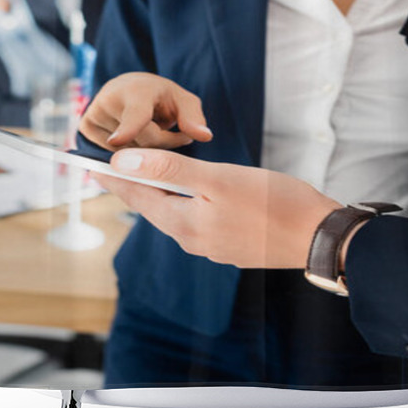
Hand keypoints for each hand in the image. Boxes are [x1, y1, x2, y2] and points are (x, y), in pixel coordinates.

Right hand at [78, 72, 212, 150]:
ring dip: (144, 149)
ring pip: (127, 152)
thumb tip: (205, 136)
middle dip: (163, 143)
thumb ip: (194, 117)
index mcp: (137, 91)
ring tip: (148, 128)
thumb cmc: (161, 97)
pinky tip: (131, 135)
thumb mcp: (183, 101)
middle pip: (142, 143)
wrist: (130, 88)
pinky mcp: (84, 128)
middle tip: (172, 131)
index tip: (117, 140)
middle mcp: (109, 100)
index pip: (135, 114)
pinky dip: (126, 150)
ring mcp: (93, 114)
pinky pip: (111, 154)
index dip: (128, 128)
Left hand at [92, 149, 342, 268]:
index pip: (138, 196)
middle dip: (137, 186)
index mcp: (184, 224)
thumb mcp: (218, 179)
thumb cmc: (272, 203)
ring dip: (166, 194)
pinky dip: (192, 202)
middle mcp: (194, 240)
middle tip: (117, 168)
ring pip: (180, 215)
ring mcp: (216, 246)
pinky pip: (202, 221)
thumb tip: (124, 162)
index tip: (90, 165)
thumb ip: (170, 171)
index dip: (114, 177)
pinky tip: (199, 193)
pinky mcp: (235, 245)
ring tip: (153, 177)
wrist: (318, 235)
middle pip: (157, 207)